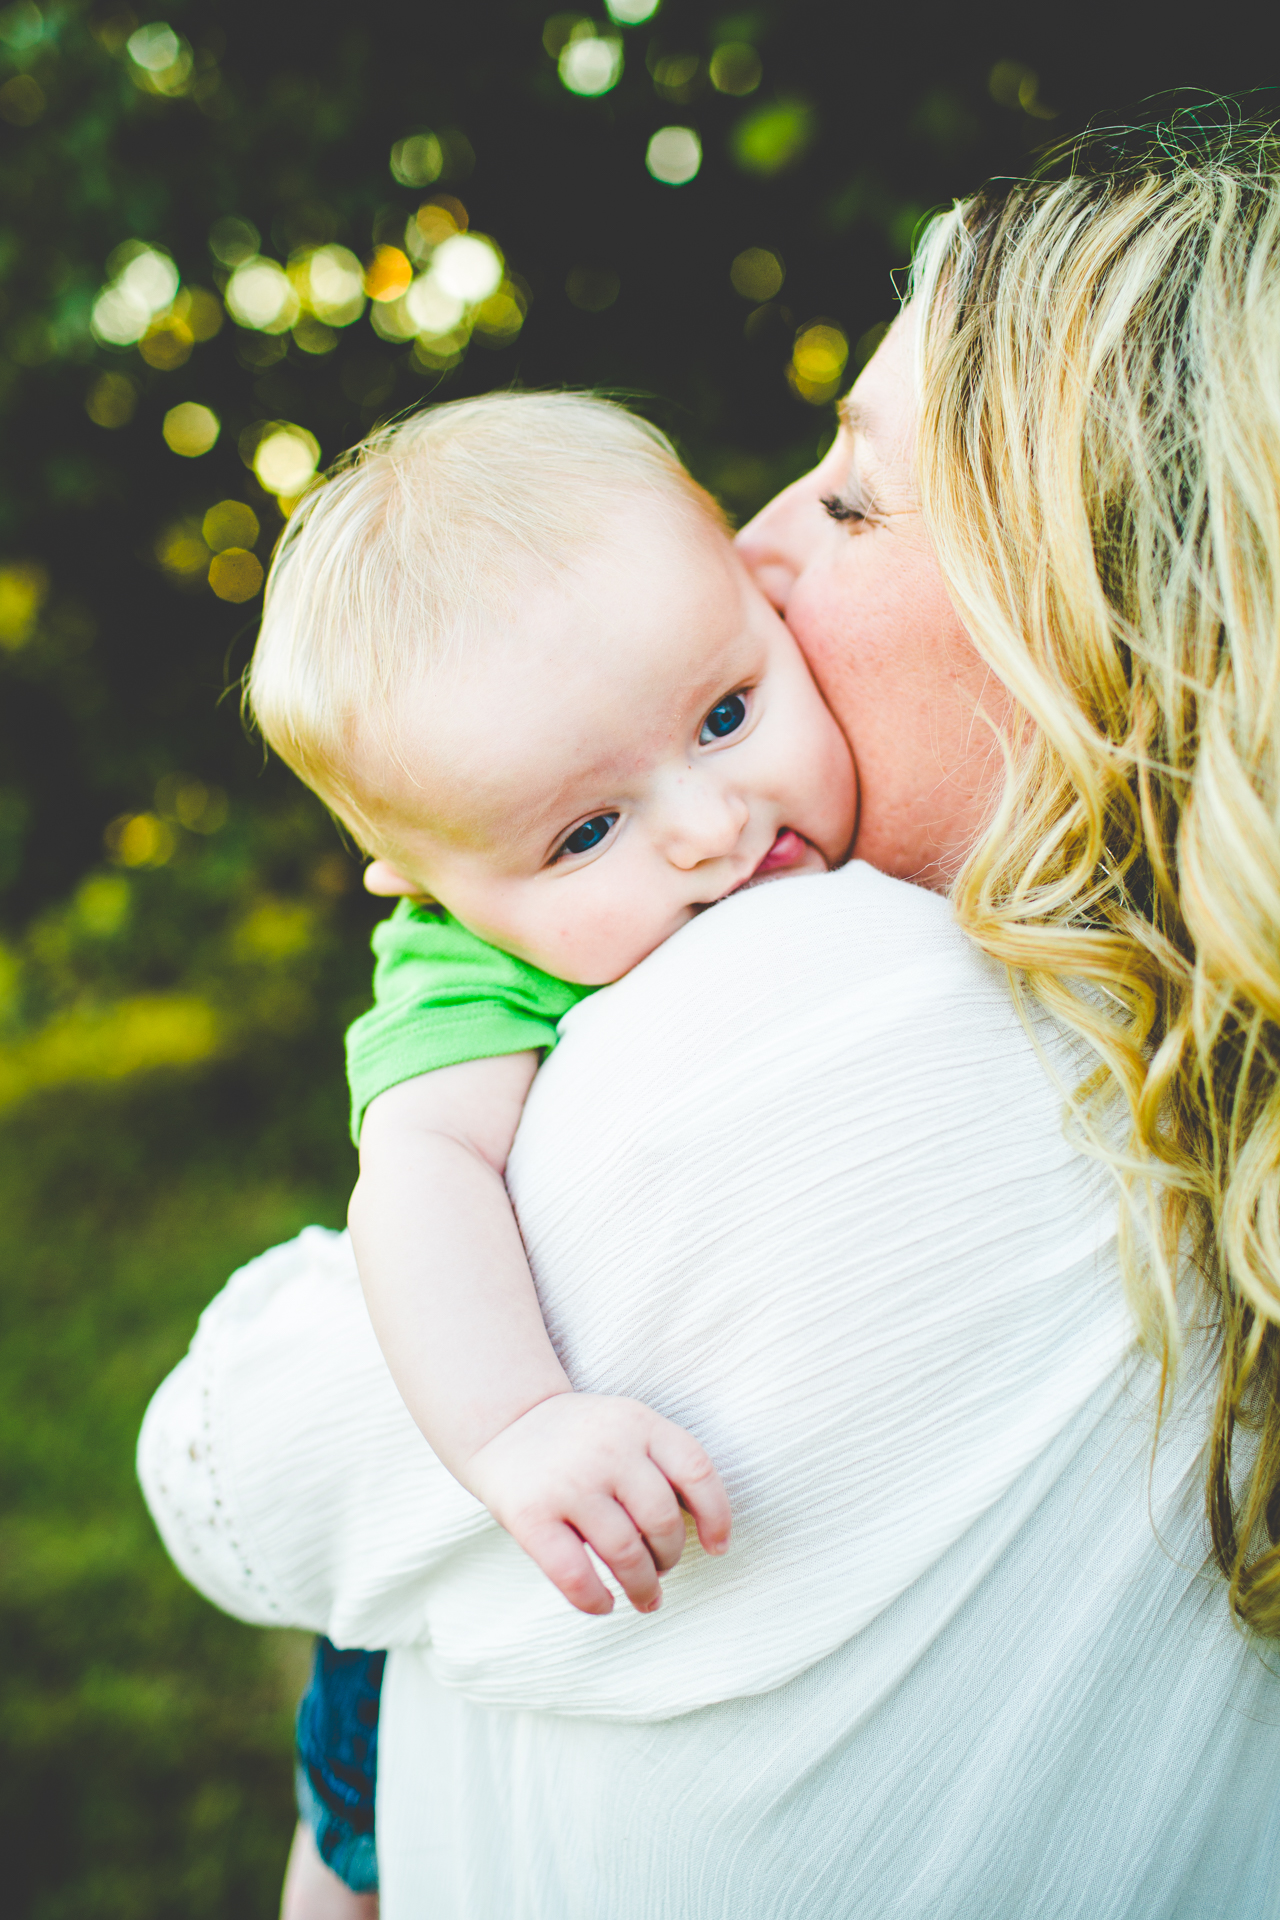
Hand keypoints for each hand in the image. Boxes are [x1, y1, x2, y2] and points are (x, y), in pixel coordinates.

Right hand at [459, 1392, 730, 1616]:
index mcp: (639, 1423)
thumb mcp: (627, 1426)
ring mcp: (568, 1482)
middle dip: (670, 1557)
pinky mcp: (530, 1515)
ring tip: (644, 1596)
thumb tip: (706, 1532)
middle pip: (662, 1521)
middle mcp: (607, 1448)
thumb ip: (661, 1464)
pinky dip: (594, 1600)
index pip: (697, 1471)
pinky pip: (573, 1574)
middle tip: (662, 1568)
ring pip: (625, 1553)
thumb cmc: (582, 1438)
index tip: (717, 1547)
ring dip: (642, 1585)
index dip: (716, 1516)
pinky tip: (604, 1604)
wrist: (504, 1422)